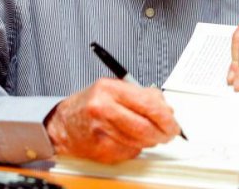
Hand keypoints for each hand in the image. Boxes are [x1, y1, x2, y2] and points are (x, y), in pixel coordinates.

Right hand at [45, 78, 180, 162]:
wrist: (64, 124)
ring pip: (140, 141)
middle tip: (169, 132)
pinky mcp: (101, 150)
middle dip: (163, 132)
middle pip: (145, 126)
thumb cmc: (89, 104)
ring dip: (151, 140)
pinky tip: (129, 139)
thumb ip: (141, 95)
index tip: (174, 122)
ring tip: (149, 134)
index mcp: (109, 89)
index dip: (165, 116)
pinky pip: (130, 151)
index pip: (147, 104)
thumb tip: (166, 108)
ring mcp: (101, 132)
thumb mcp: (113, 88)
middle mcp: (103, 109)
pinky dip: (136, 147)